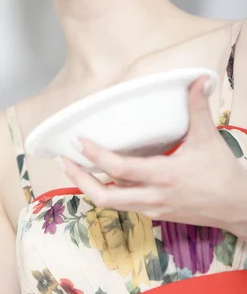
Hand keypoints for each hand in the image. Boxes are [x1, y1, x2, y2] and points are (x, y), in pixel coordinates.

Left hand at [59, 76, 246, 232]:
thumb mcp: (208, 139)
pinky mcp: (154, 214)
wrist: (237, 207)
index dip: (96, 156)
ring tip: (73, 166)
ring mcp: (151, 208)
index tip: (79, 141)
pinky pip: (123, 204)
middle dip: (79, 179)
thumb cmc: (221, 173)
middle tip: (63, 159)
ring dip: (88, 186)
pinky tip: (99, 176)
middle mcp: (153, 196)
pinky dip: (106, 191)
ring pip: (110, 203)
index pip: (121, 168)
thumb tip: (199, 79)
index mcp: (164, 175)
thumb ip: (198, 108)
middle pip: (104, 196)